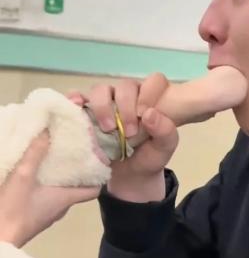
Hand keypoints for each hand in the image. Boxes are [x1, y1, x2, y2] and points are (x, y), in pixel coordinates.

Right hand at [0, 132, 99, 247]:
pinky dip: (47, 184)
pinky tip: (35, 173)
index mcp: (65, 198)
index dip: (99, 176)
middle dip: (77, 169)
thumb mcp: (23, 176)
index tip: (99, 159)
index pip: (93, 190)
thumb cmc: (14, 209)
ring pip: (61, 192)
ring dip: (60, 176)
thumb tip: (48, 130)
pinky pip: (47, 196)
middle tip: (73, 150)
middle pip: (77, 187)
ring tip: (54, 157)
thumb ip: (35, 153)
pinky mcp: (34, 215)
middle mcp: (61, 207)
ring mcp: (47, 214)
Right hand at [68, 73, 178, 201]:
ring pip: (100, 90)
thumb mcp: (164, 147)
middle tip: (129, 133)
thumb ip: (165, 131)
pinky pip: (77, 98)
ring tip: (107, 128)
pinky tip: (76, 106)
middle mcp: (127, 96)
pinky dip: (74, 99)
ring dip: (102, 106)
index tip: (145, 116)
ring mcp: (105, 102)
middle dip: (126, 107)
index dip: (149, 94)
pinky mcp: (87, 112)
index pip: (153, 81)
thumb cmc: (149, 156)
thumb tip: (149, 113)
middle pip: (124, 86)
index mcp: (150, 99)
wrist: (129, 176)